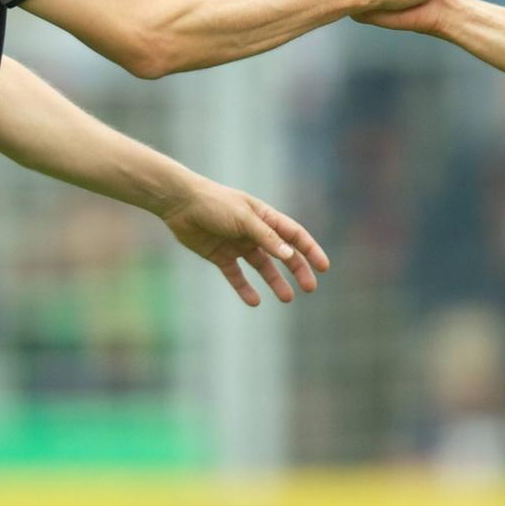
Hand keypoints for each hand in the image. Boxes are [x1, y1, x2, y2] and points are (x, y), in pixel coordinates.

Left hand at [157, 177, 330, 306]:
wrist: (180, 204)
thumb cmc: (214, 204)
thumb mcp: (244, 219)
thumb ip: (266, 238)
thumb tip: (290, 256)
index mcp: (264, 217)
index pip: (294, 235)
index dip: (310, 250)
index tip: (323, 267)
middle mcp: (254, 231)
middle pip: (282, 253)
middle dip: (298, 270)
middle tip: (310, 288)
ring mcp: (238, 244)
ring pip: (262, 267)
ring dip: (275, 282)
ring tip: (288, 298)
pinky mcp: (220, 255)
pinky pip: (236, 276)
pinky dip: (245, 288)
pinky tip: (254, 302)